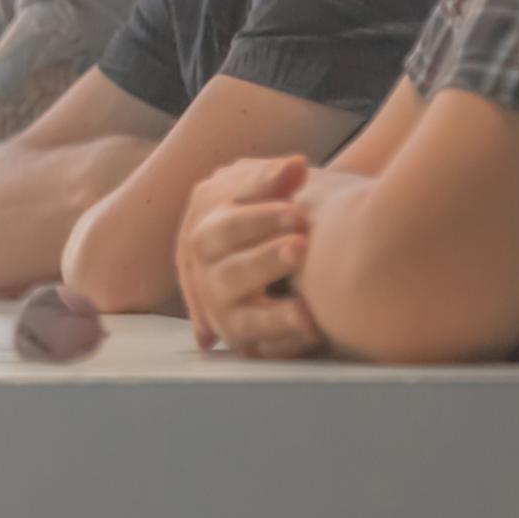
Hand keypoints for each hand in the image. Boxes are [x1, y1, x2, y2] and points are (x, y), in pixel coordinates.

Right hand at [178, 155, 325, 358]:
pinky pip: (261, 351)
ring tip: (306, 315)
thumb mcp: (252, 187)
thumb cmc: (253, 209)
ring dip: (273, 318)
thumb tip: (296, 166)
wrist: (247, 242)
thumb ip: (271, 177)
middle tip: (300, 248)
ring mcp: (223, 312)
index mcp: (204, 234)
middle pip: (228, 274)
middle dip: (264, 261)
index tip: (298, 212)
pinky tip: (314, 337)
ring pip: (241, 321)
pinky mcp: (246, 340)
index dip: (259, 221)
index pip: (225, 229)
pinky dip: (285, 346)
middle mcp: (207, 277)